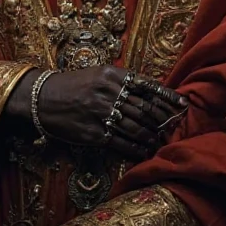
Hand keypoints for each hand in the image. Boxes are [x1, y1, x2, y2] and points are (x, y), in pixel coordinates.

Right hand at [3, 66, 188, 160]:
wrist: (43, 98)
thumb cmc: (73, 85)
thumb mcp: (98, 74)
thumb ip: (122, 82)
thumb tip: (149, 93)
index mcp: (112, 75)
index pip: (148, 86)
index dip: (168, 97)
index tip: (183, 104)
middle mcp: (109, 93)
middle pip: (145, 108)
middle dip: (164, 119)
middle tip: (176, 126)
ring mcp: (101, 114)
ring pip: (136, 127)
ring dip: (152, 136)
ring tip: (162, 140)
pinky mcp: (93, 133)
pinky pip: (121, 143)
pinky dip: (136, 148)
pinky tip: (145, 151)